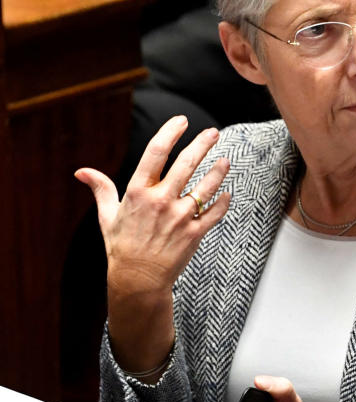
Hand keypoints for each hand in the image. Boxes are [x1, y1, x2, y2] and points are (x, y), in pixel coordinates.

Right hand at [75, 115, 230, 373]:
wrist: (137, 280)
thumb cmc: (122, 246)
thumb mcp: (108, 216)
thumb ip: (101, 189)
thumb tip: (82, 171)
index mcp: (138, 192)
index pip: (156, 152)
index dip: (170, 132)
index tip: (182, 121)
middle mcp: (160, 201)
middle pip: (187, 164)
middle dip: (203, 144)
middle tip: (213, 132)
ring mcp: (180, 217)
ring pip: (206, 186)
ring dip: (218, 171)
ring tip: (226, 161)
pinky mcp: (194, 233)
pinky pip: (215, 212)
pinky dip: (223, 201)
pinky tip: (227, 192)